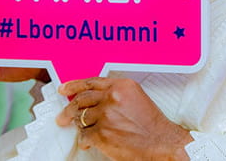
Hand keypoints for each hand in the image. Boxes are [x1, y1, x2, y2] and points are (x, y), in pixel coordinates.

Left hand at [56, 77, 190, 160]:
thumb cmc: (152, 125)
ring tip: (86, 131)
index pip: (91, 82)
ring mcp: (105, 115)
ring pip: (81, 119)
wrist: (162, 142)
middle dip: (69, 110)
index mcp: (121, 86)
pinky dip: (85, 141)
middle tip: (64, 116)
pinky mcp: (101, 133)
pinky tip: (90, 142)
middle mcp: (112, 98)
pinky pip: (84, 136)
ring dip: (81, 127)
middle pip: (81, 100)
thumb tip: (94, 99)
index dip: (74, 86)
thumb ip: (115, 95)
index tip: (64, 89)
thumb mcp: (136, 99)